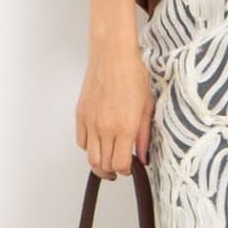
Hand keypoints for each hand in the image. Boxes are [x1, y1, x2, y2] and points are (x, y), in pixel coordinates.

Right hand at [75, 45, 153, 179]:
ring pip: (90, 157)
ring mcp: (90, 122)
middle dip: (112, 172)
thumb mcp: (146, 107)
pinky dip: (89, 148)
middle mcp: (105, 128)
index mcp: (124, 127)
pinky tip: (98, 143)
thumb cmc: (132, 75)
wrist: (112, 56)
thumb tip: (143, 157)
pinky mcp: (81, 115)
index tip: (130, 168)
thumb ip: (144, 136)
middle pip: (103, 165)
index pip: (120, 164)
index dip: (126, 171)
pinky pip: (81, 142)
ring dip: (99, 164)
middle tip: (119, 169)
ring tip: (107, 163)